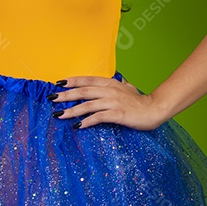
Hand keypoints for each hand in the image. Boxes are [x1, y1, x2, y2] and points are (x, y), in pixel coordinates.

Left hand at [50, 76, 167, 130]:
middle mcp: (110, 90)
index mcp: (110, 83)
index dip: (72, 81)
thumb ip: (120, 85)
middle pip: (84, 91)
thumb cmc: (140, 101)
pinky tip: (78, 126)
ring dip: (72, 110)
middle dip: (66, 95)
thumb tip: (118, 81)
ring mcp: (113, 102)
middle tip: (52, 98)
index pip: (87, 79)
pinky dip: (87, 121)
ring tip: (60, 115)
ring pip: (88, 104)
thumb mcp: (128, 88)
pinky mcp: (117, 114)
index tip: (58, 83)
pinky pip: (98, 117)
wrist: (154, 109)